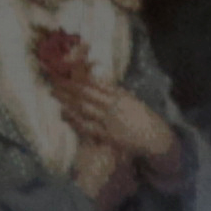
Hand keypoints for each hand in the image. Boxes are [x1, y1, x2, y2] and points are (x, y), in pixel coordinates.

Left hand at [42, 48, 177, 171]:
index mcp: (119, 95)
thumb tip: (103, 80)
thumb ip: (117, 92)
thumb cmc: (146, 120)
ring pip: (83, 106)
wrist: (157, 139)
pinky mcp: (108, 134)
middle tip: (52, 78)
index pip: (94, 83)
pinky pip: (87, 125)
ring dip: (67, 99)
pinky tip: (63, 112)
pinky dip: (74, 117)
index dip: (77, 76)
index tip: (64, 70)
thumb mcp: (133, 101)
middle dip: (68, 85)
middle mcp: (113, 105)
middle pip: (85, 91)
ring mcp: (109, 120)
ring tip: (54, 92)